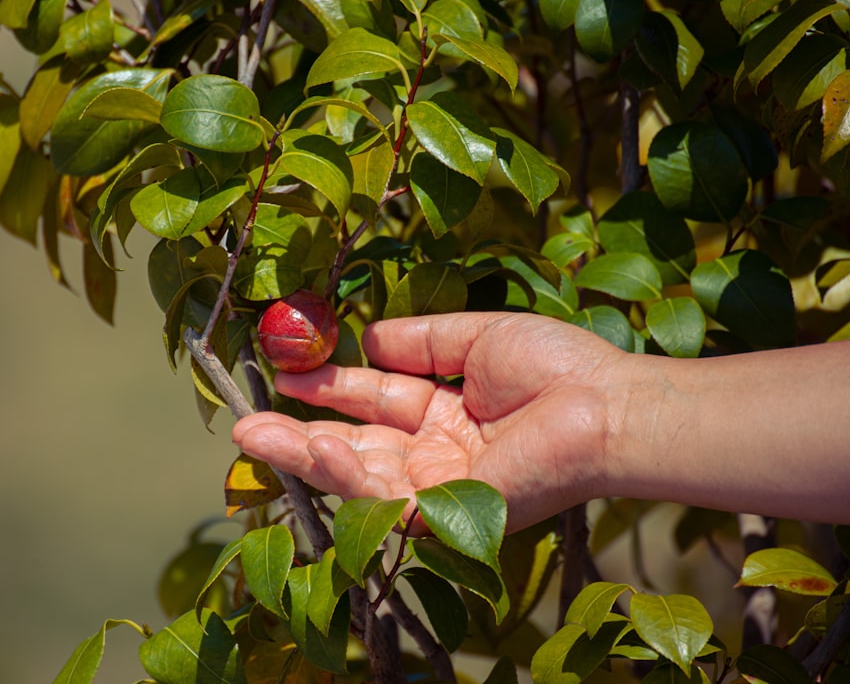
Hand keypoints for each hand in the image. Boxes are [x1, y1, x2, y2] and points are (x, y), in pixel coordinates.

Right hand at [233, 312, 632, 531]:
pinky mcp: (447, 513)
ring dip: (307, 456)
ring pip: (359, 478)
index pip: (372, 402)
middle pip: (353, 447)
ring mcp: (438, 487)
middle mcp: (433, 455)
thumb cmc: (553, 367)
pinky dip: (349, 477)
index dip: (328, 388)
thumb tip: (364, 337)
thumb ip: (417, 341)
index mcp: (442, 415)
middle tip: (243, 424)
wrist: (606, 405)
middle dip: (297, 435)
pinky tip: (316, 449)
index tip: (285, 368)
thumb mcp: (473, 339)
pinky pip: (386, 500)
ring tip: (256, 435)